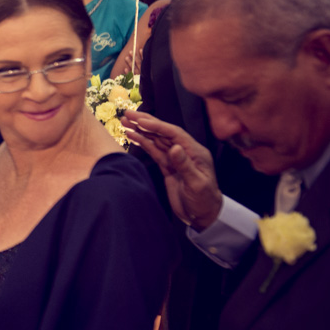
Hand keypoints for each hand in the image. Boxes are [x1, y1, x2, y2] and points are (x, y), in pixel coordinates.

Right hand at [121, 111, 220, 229]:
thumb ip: (185, 165)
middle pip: (163, 132)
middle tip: (128, 113)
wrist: (203, 216)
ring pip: (156, 140)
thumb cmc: (204, 201)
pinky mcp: (167, 166)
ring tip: (125, 121)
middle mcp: (184, 151)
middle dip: (145, 122)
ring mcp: (175, 158)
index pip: (173, 133)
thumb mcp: (196, 184)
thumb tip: (174, 148)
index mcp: (195, 152)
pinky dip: (142, 142)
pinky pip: (153, 150)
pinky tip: (132, 135)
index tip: (140, 120)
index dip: (157, 125)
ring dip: (141, 130)